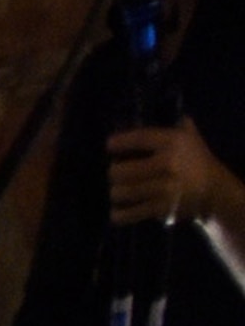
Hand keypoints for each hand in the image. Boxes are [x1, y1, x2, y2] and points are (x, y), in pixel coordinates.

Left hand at [108, 121, 236, 227]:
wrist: (216, 193)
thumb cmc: (197, 161)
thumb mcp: (191, 139)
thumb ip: (179, 125)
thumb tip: (169, 110)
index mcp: (172, 143)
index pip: (138, 139)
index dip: (119, 142)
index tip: (109, 145)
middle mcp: (167, 164)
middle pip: (121, 170)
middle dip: (114, 173)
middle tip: (115, 173)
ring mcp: (164, 188)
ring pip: (123, 191)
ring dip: (117, 192)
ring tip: (118, 191)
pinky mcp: (163, 208)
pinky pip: (133, 212)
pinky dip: (121, 214)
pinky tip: (116, 213)